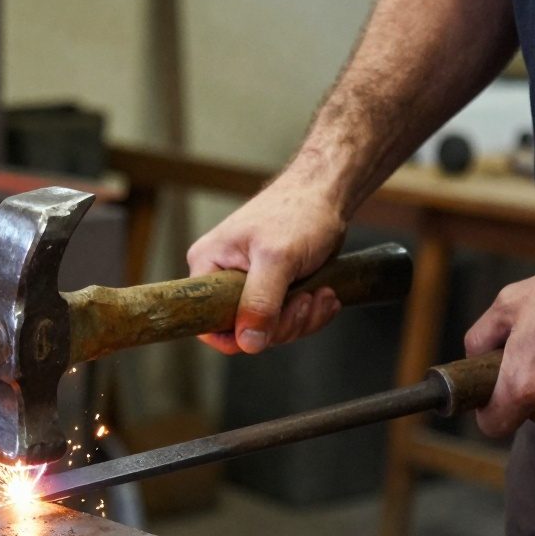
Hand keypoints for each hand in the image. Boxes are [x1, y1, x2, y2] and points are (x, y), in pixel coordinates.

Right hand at [186, 179, 346, 353]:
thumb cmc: (299, 211)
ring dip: (302, 317)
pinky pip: (286, 319)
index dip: (236, 336)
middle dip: (283, 323)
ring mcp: (248, 285)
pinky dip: (310, 313)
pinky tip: (324, 294)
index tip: (269, 328)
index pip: (206, 321)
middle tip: (306, 299)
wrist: (328, 192)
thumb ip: (260, 302)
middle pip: (243, 330)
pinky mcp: (272, 288)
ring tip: (320, 293)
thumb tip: (247, 343)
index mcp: (208, 266)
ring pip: (269, 327)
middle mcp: (221, 277)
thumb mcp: (277, 258)